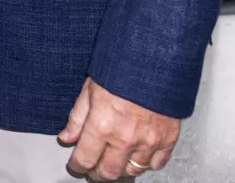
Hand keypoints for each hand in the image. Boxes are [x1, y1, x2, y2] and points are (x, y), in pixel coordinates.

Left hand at [59, 77, 181, 179]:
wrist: (155, 61)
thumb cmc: (121, 70)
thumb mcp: (89, 90)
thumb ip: (77, 118)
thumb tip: (66, 137)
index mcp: (102, 126)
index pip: (85, 159)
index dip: (78, 166)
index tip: (76, 165)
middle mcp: (125, 138)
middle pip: (109, 172)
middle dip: (97, 174)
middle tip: (93, 170)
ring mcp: (149, 141)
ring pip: (133, 170)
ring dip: (121, 169)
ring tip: (114, 162)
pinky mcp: (168, 139)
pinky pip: (157, 163)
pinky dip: (147, 163)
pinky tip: (138, 156)